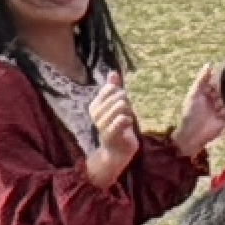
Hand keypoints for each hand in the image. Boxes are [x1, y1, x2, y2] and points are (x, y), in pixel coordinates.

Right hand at [85, 72, 140, 188]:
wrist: (116, 151)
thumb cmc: (117, 127)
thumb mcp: (116, 106)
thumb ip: (114, 89)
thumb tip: (113, 72)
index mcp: (95, 105)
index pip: (110, 89)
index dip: (121, 94)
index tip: (122, 104)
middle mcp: (95, 114)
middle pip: (117, 97)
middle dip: (126, 103)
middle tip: (126, 113)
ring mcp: (101, 124)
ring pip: (120, 107)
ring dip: (128, 112)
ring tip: (127, 120)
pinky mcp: (110, 134)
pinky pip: (122, 119)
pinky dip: (128, 120)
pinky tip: (128, 124)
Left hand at [173, 63, 224, 157]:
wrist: (194, 134)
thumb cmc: (191, 113)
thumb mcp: (195, 94)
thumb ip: (202, 80)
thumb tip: (209, 64)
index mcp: (206, 92)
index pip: (216, 80)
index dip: (221, 74)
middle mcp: (214, 98)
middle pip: (224, 88)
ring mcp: (221, 107)